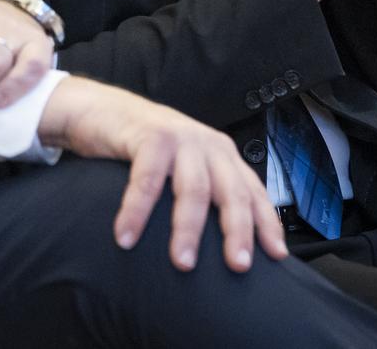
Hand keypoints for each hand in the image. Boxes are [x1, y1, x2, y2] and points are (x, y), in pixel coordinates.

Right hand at [38, 76, 286, 269]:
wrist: (99, 109)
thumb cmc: (142, 148)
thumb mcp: (180, 168)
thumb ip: (200, 191)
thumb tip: (218, 245)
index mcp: (221, 155)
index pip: (253, 191)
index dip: (266, 224)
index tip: (277, 256)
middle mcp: (207, 144)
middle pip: (232, 192)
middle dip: (237, 231)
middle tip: (238, 266)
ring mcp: (180, 138)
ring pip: (193, 190)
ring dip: (188, 230)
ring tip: (183, 263)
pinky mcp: (150, 135)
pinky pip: (147, 180)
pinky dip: (137, 212)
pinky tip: (126, 237)